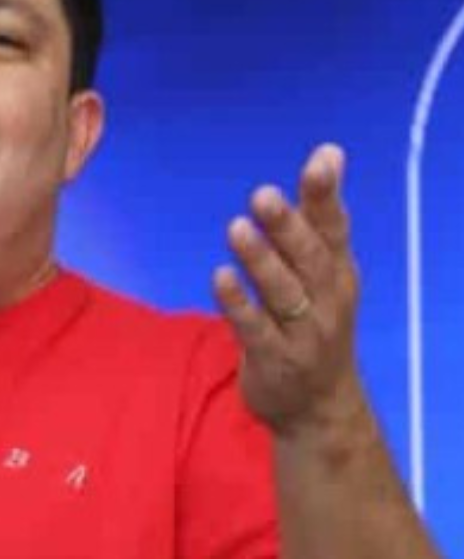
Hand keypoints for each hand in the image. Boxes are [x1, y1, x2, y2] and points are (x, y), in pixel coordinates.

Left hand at [212, 144, 363, 436]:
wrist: (319, 407)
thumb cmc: (316, 325)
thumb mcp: (326, 273)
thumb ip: (319, 217)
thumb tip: (330, 151)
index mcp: (339, 274)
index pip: (335, 230)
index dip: (327, 196)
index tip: (321, 160)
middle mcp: (327, 301)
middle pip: (310, 259)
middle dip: (288, 227)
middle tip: (263, 195)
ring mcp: (302, 333)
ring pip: (282, 293)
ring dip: (260, 260)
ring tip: (238, 227)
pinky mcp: (273, 359)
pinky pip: (254, 328)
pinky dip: (237, 303)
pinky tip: (220, 276)